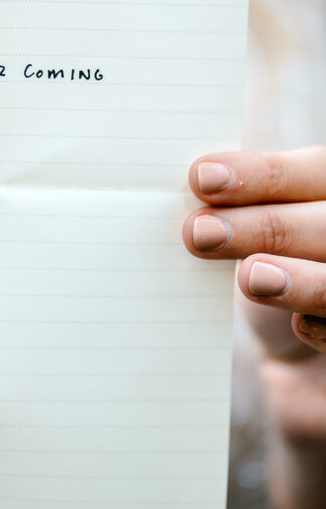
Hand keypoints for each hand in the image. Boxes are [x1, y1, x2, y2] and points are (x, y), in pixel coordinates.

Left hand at [182, 146, 325, 440]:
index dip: (263, 174)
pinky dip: (325, 328)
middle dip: (266, 226)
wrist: (300, 338)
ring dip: (298, 280)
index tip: (201, 177)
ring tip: (250, 277)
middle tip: (200, 232)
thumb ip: (238, 205)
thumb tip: (195, 188)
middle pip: (324, 224)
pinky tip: (299, 326)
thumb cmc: (275, 259)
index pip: (312, 171)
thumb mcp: (258, 224)